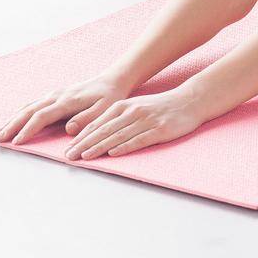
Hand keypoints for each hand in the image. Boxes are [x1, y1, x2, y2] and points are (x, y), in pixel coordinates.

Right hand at [0, 74, 132, 144]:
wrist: (111, 81)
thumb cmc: (109, 97)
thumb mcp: (105, 109)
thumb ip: (87, 119)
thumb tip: (69, 130)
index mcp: (67, 101)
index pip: (42, 116)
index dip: (28, 129)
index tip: (17, 142)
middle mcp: (57, 96)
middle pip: (29, 111)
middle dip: (13, 125)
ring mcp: (54, 94)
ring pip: (28, 107)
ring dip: (13, 119)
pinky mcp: (54, 95)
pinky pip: (33, 104)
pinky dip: (20, 113)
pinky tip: (13, 121)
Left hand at [64, 89, 204, 160]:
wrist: (189, 101)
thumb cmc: (159, 107)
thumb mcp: (135, 107)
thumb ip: (116, 118)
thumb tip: (95, 133)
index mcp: (122, 106)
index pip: (97, 124)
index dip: (81, 137)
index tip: (68, 149)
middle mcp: (131, 112)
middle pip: (103, 130)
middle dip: (84, 144)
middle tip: (69, 156)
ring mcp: (145, 120)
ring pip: (117, 136)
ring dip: (99, 147)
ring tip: (85, 157)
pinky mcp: (159, 129)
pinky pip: (139, 139)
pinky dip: (124, 147)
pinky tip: (113, 153)